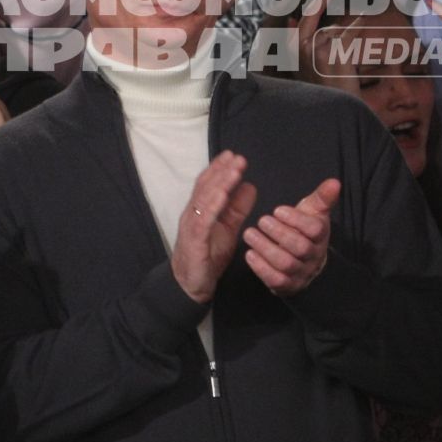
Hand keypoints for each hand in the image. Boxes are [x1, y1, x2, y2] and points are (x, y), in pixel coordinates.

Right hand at [173, 151, 256, 302]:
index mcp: (201, 210)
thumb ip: (237, 209)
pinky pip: (203, 219)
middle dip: (222, 170)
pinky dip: (213, 204)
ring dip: (220, 182)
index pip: (209, 184)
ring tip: (234, 170)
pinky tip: (223, 194)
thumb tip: (250, 186)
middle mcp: (193, 213)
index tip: (234, 156)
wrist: (192, 285)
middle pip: (206, 187)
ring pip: (204, 199)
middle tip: (238, 157)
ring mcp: (192, 225)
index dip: (220, 168)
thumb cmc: (208, 256)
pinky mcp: (194, 240)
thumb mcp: (228, 229)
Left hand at [244, 177, 337, 295]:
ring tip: (249, 234)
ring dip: (265, 248)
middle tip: (262, 221)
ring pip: (285, 264)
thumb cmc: (304, 233)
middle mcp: (312, 256)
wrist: (306, 265)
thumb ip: (322, 197)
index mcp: (320, 236)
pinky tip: (249, 254)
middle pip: (300, 247)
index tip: (278, 210)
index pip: (314, 229)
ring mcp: (300, 273)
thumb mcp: (313, 213)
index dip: (296, 220)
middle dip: (279, 233)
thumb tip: (335, 182)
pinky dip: (261, 268)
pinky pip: (275, 280)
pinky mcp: (286, 286)